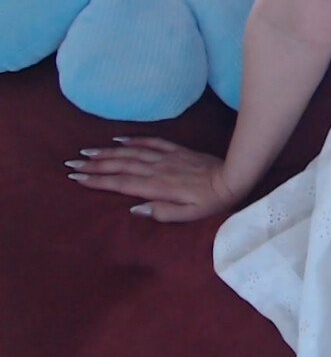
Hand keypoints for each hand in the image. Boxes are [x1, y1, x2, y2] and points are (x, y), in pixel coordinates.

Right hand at [65, 137, 240, 221]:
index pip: (120, 183)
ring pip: (131, 152)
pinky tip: (119, 140)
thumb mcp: (189, 215)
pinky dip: (133, 140)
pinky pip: (151, 142)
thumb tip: (134, 209)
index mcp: (157, 187)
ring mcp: (166, 157)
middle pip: (119, 166)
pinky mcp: (176, 150)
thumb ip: (162, 213)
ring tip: (87, 152)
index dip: (97, 181)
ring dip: (107, 152)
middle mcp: (157, 169)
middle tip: (71, 163)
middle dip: (94, 165)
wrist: (233, 178)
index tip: (76, 178)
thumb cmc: (211, 202)